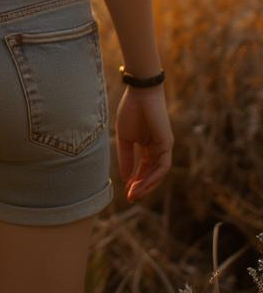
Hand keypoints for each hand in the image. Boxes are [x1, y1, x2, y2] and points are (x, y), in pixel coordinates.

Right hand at [116, 84, 171, 201]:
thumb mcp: (124, 138)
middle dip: (141, 187)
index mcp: (146, 146)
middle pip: (151, 173)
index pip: (142, 168)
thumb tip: (125, 178)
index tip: (126, 191)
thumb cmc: (130, 111)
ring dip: (147, 185)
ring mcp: (163, 147)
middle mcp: (156, 149)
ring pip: (158, 173)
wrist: (140, 94)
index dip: (134, 180)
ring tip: (134, 193)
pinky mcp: (167, 144)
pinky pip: (162, 166)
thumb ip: (126, 157)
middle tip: (130, 198)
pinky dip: (153, 176)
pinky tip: (142, 183)